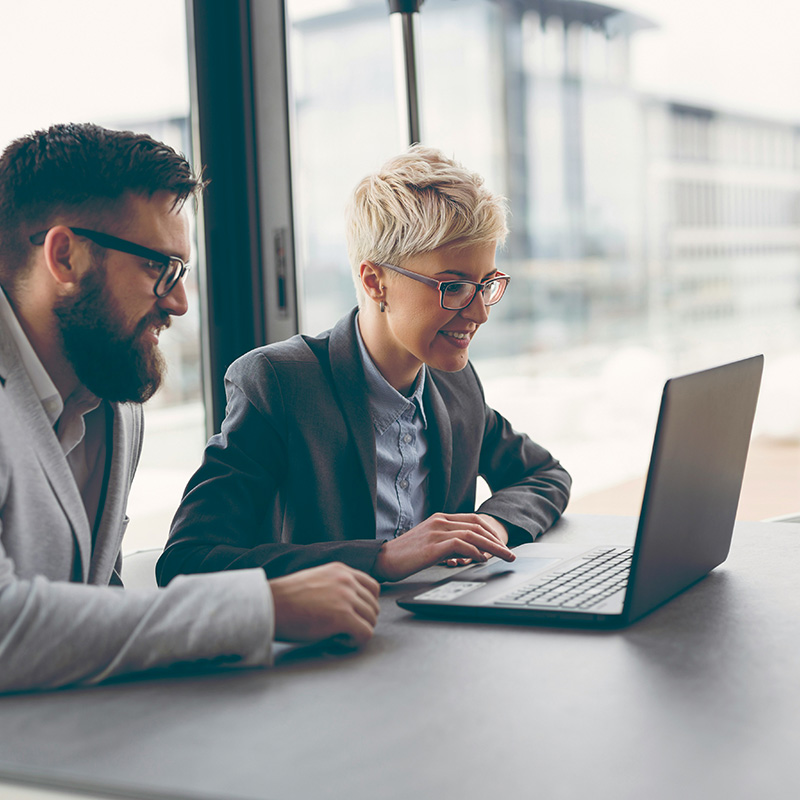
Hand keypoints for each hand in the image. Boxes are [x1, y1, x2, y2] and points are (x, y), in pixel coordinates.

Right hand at [270, 562, 379, 647]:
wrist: (270, 605)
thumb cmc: (286, 598)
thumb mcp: (316, 580)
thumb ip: (336, 585)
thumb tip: (349, 603)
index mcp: (341, 570)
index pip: (372, 587)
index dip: (366, 605)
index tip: (355, 615)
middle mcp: (347, 580)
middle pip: (374, 606)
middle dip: (363, 620)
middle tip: (344, 629)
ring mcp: (346, 597)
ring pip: (372, 620)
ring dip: (359, 631)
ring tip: (339, 636)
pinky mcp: (343, 617)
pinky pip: (365, 633)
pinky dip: (356, 641)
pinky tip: (339, 641)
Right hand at [374, 512, 514, 581]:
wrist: (384, 559)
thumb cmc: (406, 555)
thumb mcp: (431, 545)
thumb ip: (449, 544)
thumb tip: (470, 553)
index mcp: (440, 519)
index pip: (474, 520)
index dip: (491, 532)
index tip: (502, 545)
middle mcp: (440, 521)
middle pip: (477, 525)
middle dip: (497, 540)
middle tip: (510, 553)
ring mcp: (437, 531)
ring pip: (473, 534)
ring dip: (493, 547)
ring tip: (504, 557)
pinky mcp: (433, 545)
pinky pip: (461, 544)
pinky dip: (475, 551)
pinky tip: (482, 560)